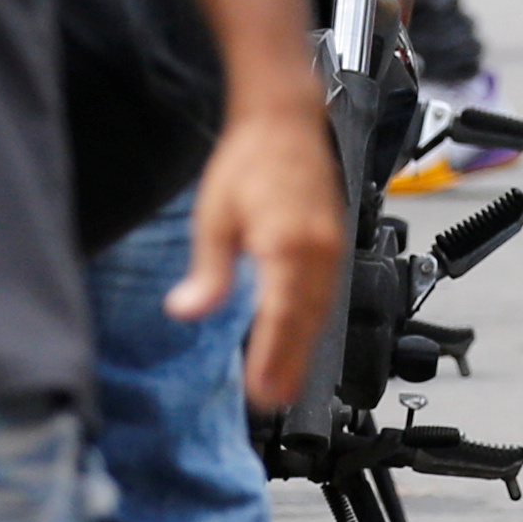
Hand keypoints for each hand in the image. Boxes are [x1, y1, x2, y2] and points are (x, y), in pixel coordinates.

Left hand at [174, 98, 350, 411]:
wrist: (284, 120)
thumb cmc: (250, 159)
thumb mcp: (213, 218)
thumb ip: (208, 273)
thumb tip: (187, 309)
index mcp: (289, 248)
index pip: (282, 319)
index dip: (273, 361)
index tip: (262, 393)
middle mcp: (318, 252)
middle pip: (307, 324)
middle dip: (290, 366)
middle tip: (272, 401)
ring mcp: (332, 247)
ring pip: (321, 311)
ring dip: (304, 349)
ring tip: (286, 382)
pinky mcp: (335, 241)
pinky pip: (328, 292)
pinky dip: (313, 321)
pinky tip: (299, 336)